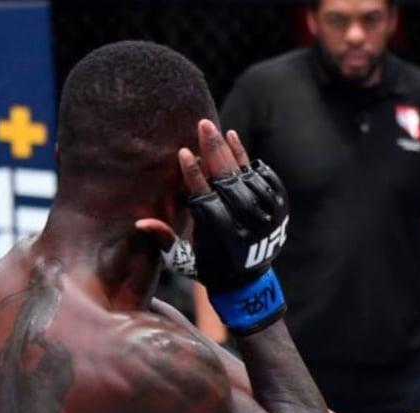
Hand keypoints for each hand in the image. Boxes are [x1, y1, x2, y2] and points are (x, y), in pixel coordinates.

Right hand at [139, 121, 289, 334]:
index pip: (206, 199)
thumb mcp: (183, 260)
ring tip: (219, 131)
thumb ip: (164, 240)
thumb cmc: (209, 267)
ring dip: (232, 151)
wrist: (248, 281)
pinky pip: (265, 178)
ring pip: (247, 177)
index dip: (194, 175)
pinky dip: (250, 161)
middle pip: (229, 181)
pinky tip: (236, 142)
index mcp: (222, 237)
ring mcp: (267, 216)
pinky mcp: (279, 209)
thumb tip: (140, 222)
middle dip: (215, 151)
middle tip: (203, 125)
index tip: (184, 152)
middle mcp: (247, 225)